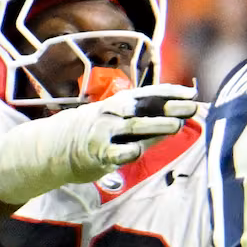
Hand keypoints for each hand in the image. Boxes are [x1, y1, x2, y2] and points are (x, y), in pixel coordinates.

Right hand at [0, 84, 201, 202]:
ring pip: (134, 128)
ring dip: (156, 126)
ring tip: (176, 125)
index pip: (150, 95)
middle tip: (192, 107)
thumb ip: (146, 116)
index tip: (192, 93)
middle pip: (147, 110)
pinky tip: (138, 150)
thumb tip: (181, 109)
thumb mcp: (117, 118)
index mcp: (121, 104)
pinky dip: (127, 151)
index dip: (171, 93)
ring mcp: (105, 133)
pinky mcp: (98, 154)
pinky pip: (116, 152)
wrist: (54, 147)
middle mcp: (114, 114)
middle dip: (170, 107)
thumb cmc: (95, 132)